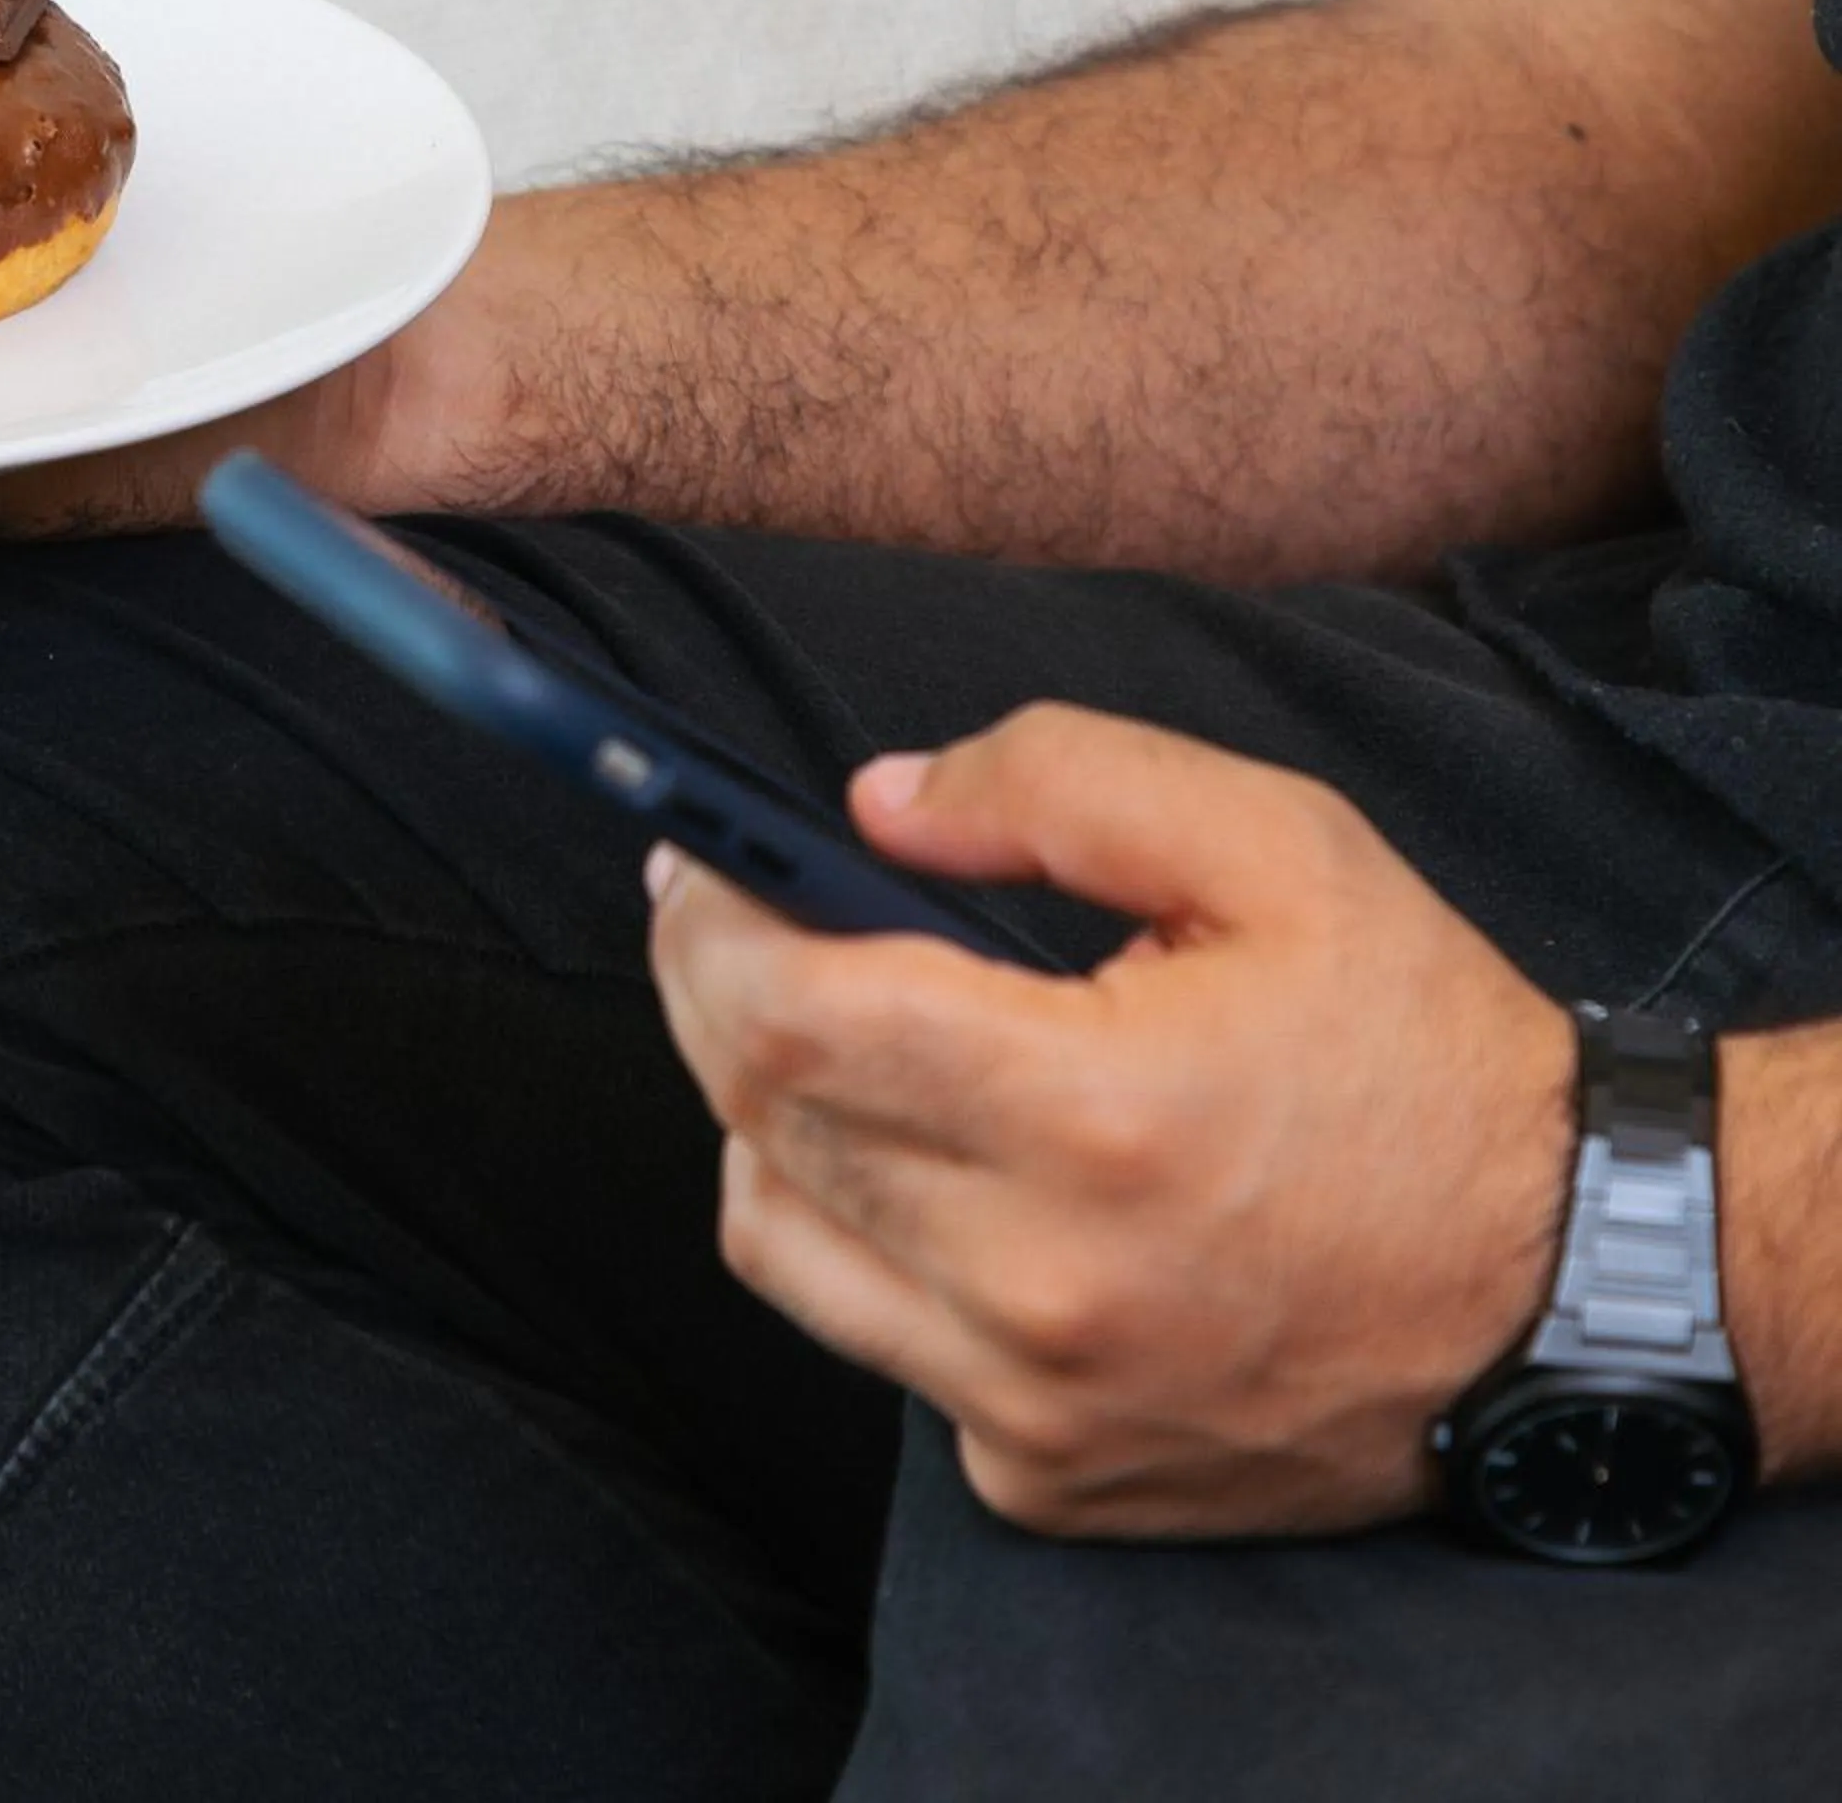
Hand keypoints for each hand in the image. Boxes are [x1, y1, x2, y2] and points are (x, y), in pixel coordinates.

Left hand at [646, 705, 1576, 1539]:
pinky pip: (873, 1338)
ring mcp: (1035, 1406)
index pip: (787, 1019)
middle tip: (722, 911)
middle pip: (758, 1115)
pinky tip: (937, 1169)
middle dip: (712, 990)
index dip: (708, 924)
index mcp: (1093, 1115)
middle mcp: (1042, 1288)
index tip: (690, 862)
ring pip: (775, 1235)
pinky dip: (865, 1240)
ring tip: (827, 1033)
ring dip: (763, 1115)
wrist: (1568, 1290)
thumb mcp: (1275, 847)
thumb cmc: (1422, 1053)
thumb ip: (1057, 780)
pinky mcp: (1046, 1479)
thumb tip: (869, 808)